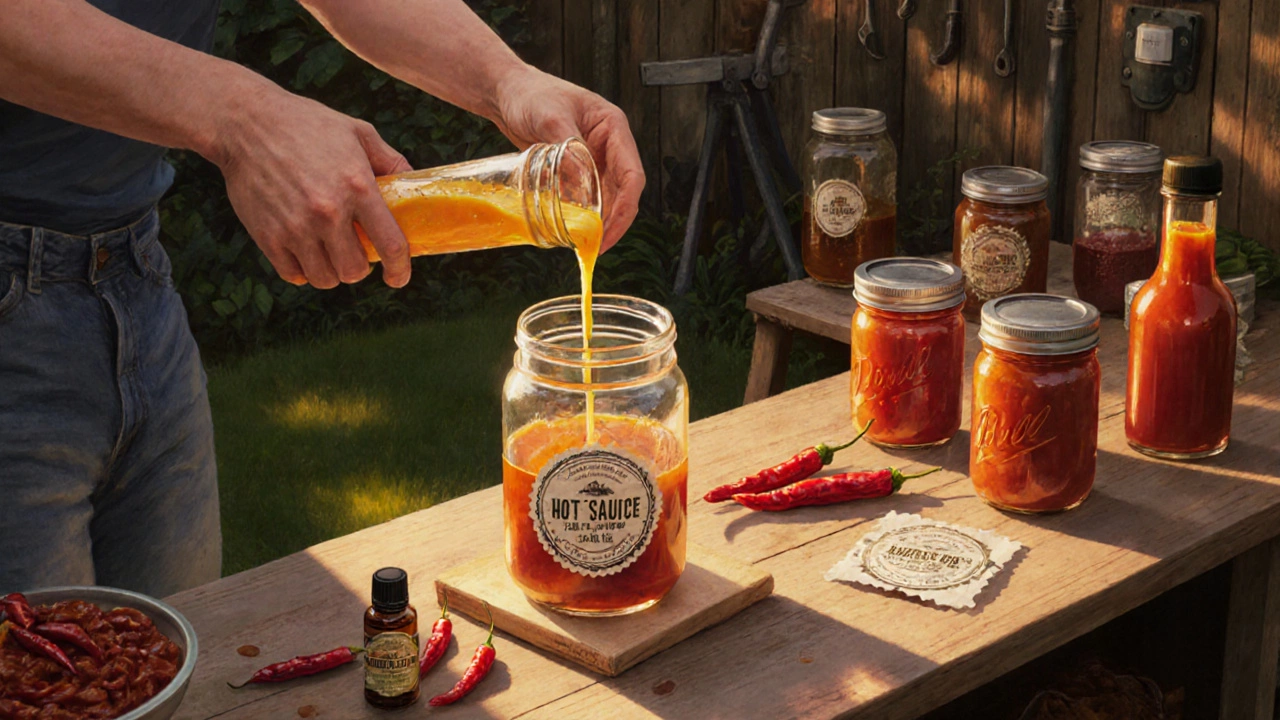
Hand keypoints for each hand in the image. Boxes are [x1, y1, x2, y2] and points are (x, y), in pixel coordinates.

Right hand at [211, 81, 412, 288]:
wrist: (246, 122)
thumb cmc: (306, 124)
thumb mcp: (358, 132)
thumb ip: (391, 160)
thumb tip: (415, 182)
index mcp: (358, 187)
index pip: (391, 245)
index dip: (400, 269)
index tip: (397, 277)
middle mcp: (328, 212)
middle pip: (355, 270)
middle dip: (359, 266)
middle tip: (354, 251)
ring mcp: (296, 227)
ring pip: (325, 278)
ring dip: (331, 271)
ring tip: (328, 252)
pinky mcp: (268, 236)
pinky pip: (294, 275)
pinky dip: (302, 270)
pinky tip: (304, 253)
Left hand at [492, 67, 643, 250]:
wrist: (506, 92)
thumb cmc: (530, 93)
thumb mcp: (550, 117)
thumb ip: (568, 147)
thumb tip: (582, 181)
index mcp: (612, 127)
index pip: (631, 173)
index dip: (625, 206)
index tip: (609, 229)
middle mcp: (608, 145)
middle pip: (623, 191)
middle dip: (614, 221)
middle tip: (597, 246)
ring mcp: (593, 157)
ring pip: (607, 196)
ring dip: (600, 220)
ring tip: (587, 243)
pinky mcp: (576, 168)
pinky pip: (587, 195)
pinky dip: (584, 213)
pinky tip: (574, 229)